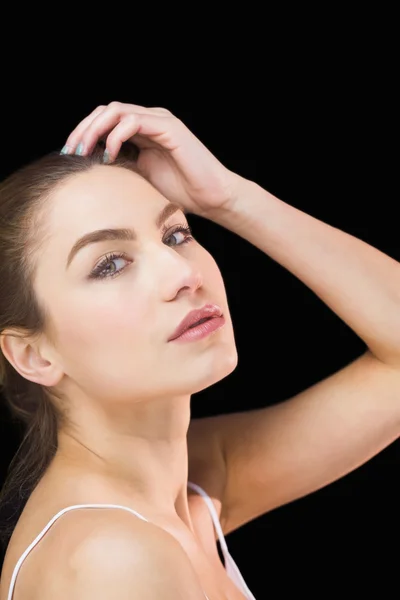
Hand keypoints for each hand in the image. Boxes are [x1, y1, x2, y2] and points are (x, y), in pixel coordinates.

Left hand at [62, 101, 240, 217]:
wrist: (210, 198)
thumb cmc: (180, 192)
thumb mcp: (140, 178)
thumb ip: (120, 165)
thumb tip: (89, 168)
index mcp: (142, 130)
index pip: (105, 120)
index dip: (84, 132)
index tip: (69, 153)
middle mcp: (150, 120)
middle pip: (106, 110)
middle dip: (84, 129)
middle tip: (71, 151)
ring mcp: (160, 121)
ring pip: (116, 110)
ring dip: (95, 129)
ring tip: (84, 151)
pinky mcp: (169, 127)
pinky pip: (134, 121)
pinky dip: (116, 135)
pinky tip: (109, 154)